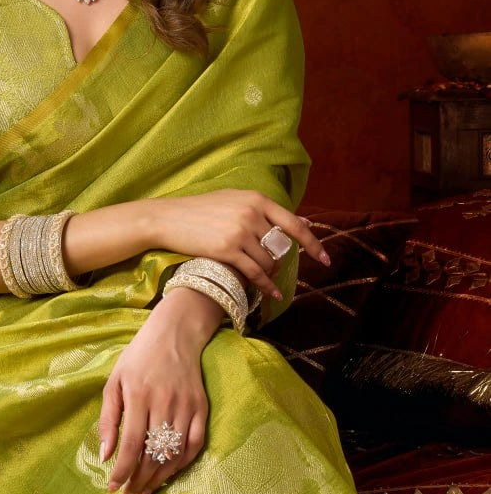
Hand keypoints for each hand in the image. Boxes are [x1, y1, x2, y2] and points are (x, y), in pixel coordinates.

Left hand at [98, 288, 221, 493]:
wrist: (175, 333)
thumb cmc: (138, 357)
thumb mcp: (114, 381)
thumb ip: (108, 418)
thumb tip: (105, 454)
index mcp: (139, 395)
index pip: (131, 444)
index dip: (122, 471)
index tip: (113, 488)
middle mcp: (164, 402)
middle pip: (153, 454)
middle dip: (139, 481)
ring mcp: (186, 406)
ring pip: (174, 453)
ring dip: (159, 478)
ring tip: (145, 491)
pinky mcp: (202, 407)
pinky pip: (195, 444)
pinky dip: (182, 463)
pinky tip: (168, 473)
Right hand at [151, 190, 327, 300]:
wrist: (167, 218)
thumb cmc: (199, 209)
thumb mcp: (234, 200)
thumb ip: (264, 210)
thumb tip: (302, 221)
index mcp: (256, 199)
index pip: (294, 224)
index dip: (313, 243)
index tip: (325, 258)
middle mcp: (251, 214)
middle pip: (282, 246)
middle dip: (285, 262)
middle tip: (283, 272)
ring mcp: (240, 232)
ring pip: (269, 261)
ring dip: (270, 273)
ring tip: (264, 277)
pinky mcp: (227, 250)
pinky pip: (255, 273)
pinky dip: (266, 286)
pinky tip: (271, 294)